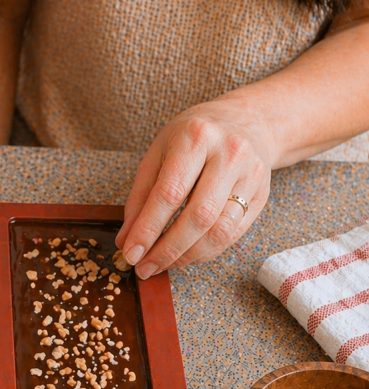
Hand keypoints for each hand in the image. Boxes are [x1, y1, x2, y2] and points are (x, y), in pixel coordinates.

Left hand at [116, 101, 274, 277]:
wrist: (248, 120)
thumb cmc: (194, 137)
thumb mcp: (159, 152)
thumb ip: (140, 196)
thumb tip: (126, 239)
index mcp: (196, 137)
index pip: (169, 193)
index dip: (148, 229)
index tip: (130, 253)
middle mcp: (229, 154)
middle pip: (198, 216)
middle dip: (167, 249)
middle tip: (143, 267)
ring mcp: (251, 175)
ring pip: (219, 231)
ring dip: (186, 256)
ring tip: (160, 265)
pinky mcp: (262, 194)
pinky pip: (232, 234)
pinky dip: (204, 252)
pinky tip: (184, 256)